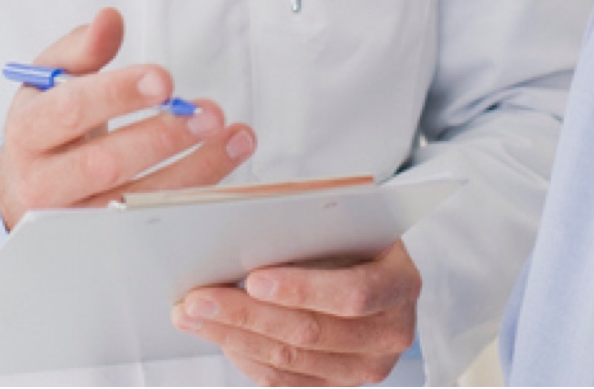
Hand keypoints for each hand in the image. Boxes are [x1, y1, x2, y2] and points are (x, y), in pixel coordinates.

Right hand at [0, 7, 255, 228]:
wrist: (21, 190)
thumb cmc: (46, 127)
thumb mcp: (50, 81)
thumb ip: (82, 48)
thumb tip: (110, 18)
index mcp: (28, 131)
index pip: (70, 110)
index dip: (118, 94)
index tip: (165, 80)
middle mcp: (43, 182)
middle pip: (104, 164)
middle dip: (162, 137)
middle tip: (209, 113)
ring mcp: (72, 222)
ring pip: (133, 204)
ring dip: (194, 171)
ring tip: (236, 137)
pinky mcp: (101, 246)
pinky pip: (151, 227)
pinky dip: (194, 198)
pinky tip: (225, 165)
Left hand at [171, 240, 421, 385]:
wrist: (374, 265)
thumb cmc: (354, 232)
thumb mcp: (347, 220)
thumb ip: (312, 228)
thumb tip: (247, 236)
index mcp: (402, 284)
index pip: (353, 294)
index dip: (303, 289)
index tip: (252, 278)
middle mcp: (392, 333)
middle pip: (312, 333)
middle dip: (247, 315)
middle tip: (197, 298)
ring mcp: (366, 367)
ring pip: (290, 360)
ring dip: (233, 337)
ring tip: (192, 315)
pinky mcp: (338, 384)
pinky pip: (284, 380)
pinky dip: (245, 356)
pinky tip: (217, 334)